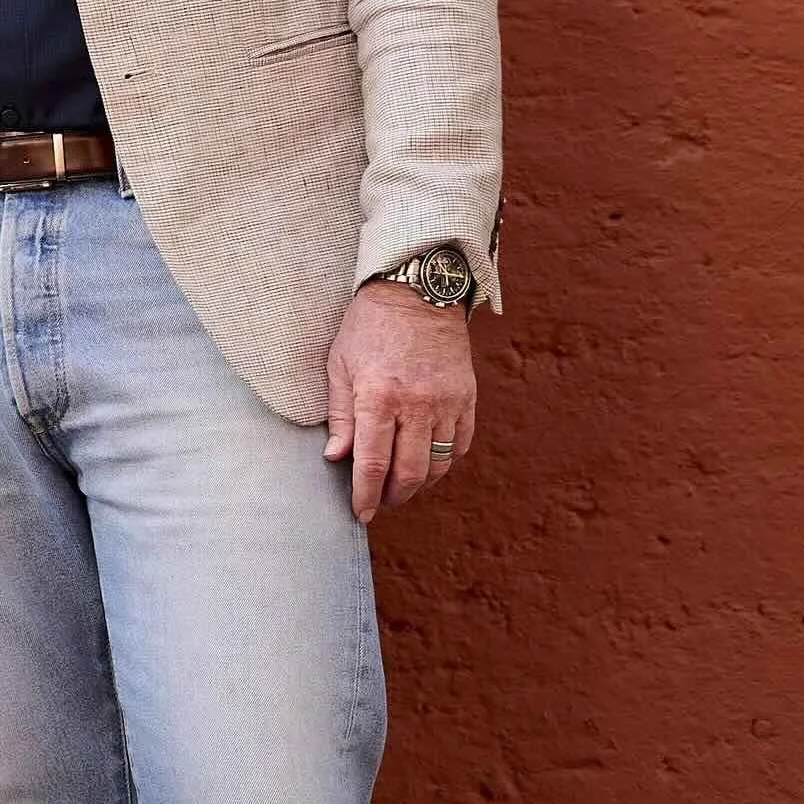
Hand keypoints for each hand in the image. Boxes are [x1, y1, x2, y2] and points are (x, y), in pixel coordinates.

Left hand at [324, 283, 476, 521]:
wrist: (416, 290)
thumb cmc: (368, 326)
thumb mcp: (339, 365)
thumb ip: (340, 415)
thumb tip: (335, 458)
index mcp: (378, 399)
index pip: (372, 465)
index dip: (365, 496)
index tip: (360, 513)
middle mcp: (416, 406)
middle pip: (409, 474)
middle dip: (392, 497)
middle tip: (380, 503)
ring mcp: (447, 402)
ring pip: (438, 464)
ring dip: (419, 484)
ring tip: (402, 486)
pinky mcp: (467, 397)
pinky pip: (461, 443)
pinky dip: (446, 461)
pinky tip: (428, 462)